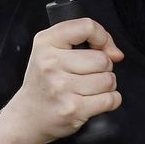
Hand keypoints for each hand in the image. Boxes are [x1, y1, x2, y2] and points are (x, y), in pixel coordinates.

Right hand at [0, 17, 124, 143]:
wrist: (27, 116)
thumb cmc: (45, 81)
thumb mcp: (53, 50)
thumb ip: (88, 41)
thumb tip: (117, 54)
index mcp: (46, 43)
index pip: (87, 27)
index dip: (101, 37)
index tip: (98, 47)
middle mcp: (51, 64)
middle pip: (103, 59)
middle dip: (103, 68)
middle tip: (85, 74)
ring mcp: (61, 88)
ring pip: (109, 80)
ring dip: (105, 85)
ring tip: (87, 88)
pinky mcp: (73, 109)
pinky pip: (111, 99)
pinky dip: (109, 100)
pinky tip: (93, 101)